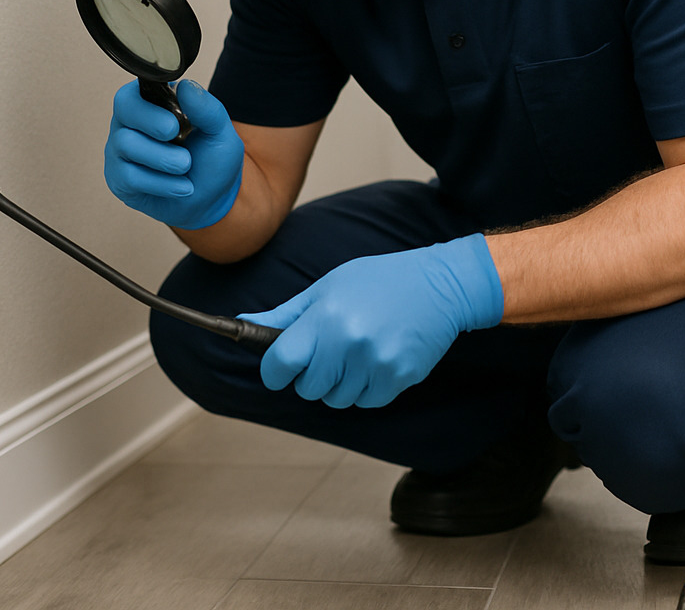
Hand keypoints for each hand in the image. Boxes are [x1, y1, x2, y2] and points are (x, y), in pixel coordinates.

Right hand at [104, 79, 243, 229]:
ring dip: (164, 159)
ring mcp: (120, 151)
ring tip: (186, 166)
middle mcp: (129, 123)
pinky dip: (162, 184)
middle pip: (124, 112)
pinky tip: (180, 186)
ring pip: (126, 145)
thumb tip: (185, 86)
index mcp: (151, 103)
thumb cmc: (211, 159)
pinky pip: (129, 177)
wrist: (211, 199)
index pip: (133, 92)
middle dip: (154, 126)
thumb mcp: (220, 132)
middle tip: (178, 138)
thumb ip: (207, 108)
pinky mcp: (119, 179)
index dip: (150, 107)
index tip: (175, 123)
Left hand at [239, 234, 503, 408]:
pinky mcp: (399, 378)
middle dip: (312, 376)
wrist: (439, 285)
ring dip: (341, 384)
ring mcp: (375, 364)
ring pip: (337, 399)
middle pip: (308, 389)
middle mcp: (348, 343)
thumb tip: (245, 323)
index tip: (280, 369)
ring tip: (357, 353)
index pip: (280, 363)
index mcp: (325, 317)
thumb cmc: (379, 281)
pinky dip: (367, 389)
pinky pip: (366, 402)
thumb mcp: (328, 287)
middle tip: (329, 352)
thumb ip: (287, 313)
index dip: (274, 371)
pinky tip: (378, 361)